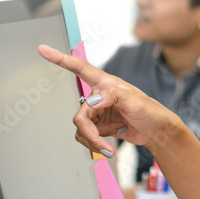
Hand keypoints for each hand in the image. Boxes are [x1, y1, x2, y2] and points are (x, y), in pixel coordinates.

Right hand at [37, 45, 179, 154]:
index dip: (61, 59)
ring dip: (93, 141)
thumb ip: (113, 97)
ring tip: (109, 148)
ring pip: (81, 128)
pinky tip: (111, 145)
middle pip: (80, 114)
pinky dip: (96, 145)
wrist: (157, 132)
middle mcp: (99, 96)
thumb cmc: (151, 112)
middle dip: (89, 132)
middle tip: (101, 144)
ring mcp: (98, 112)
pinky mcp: (99, 126)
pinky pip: (86, 137)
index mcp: (107, 84)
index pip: (80, 68)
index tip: (43, 50)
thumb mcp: (136, 101)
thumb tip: (93, 101)